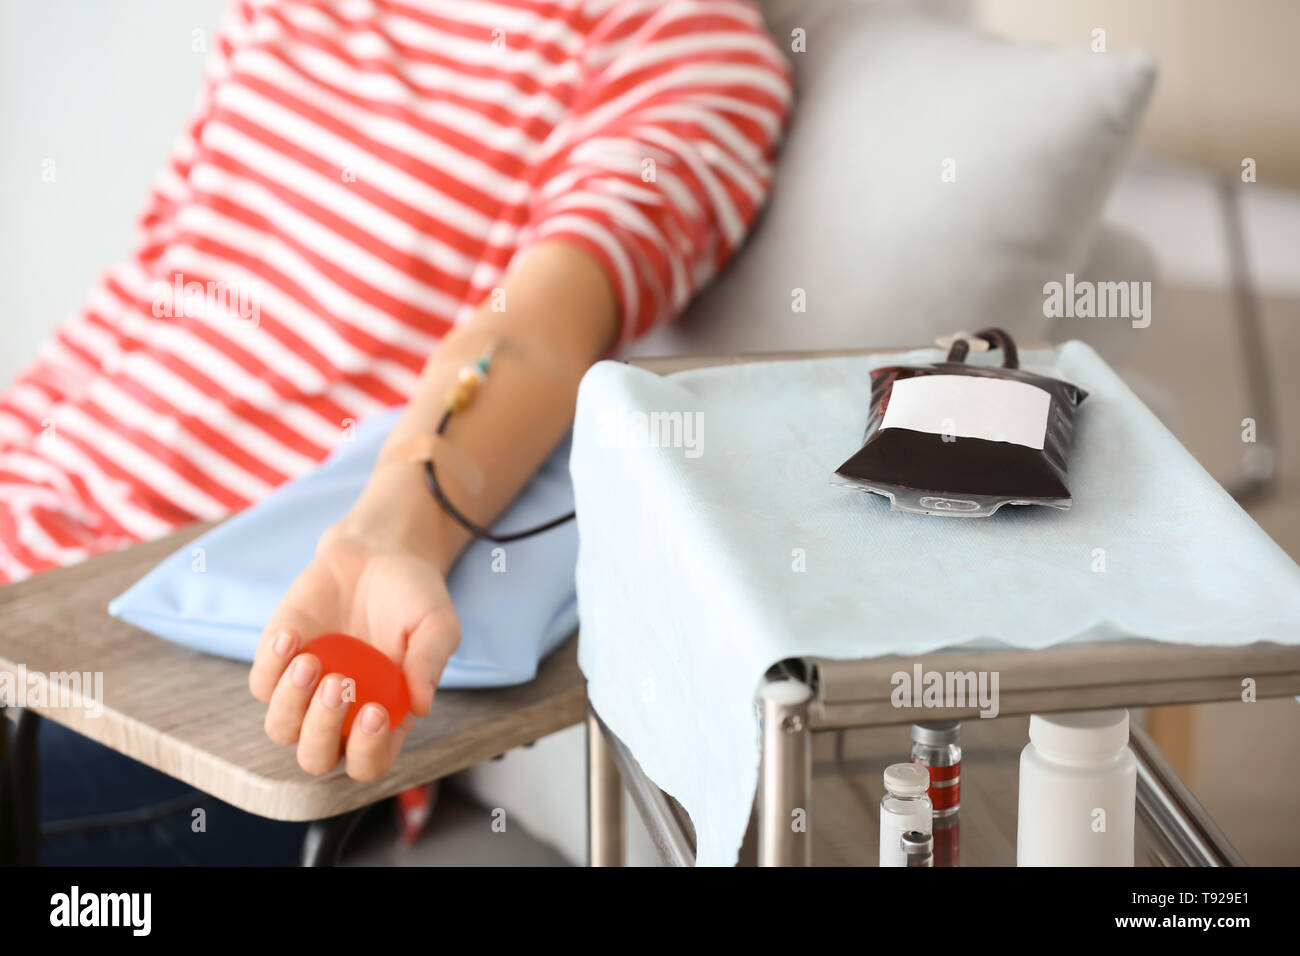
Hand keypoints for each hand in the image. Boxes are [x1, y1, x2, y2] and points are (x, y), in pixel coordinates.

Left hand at [248, 516, 460, 780]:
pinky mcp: (277, 663)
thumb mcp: (437, 623)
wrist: (377, 555)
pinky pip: (261, 683)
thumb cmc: (413, 598)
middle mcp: (341, 715)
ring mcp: (305, 692)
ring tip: (310, 661)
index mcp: (385, 718)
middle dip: (321, 730)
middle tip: (339, 683)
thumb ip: (431, 661)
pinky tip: (292, 635)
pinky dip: (271, 665)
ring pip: (281, 729)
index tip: (376, 711)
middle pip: (317, 758)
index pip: (370, 762)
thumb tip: (421, 705)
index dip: (368, 750)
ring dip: (291, 703)